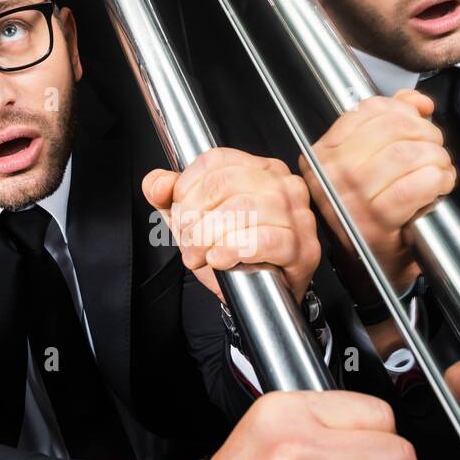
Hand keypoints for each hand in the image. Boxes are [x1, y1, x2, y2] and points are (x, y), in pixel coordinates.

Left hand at [142, 148, 319, 303]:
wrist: (262, 297)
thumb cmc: (236, 253)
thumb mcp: (195, 220)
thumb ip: (169, 197)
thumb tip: (157, 183)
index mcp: (260, 170)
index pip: (216, 162)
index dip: (187, 188)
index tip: (180, 213)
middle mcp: (282, 186)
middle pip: (224, 184)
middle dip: (194, 217)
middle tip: (188, 242)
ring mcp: (297, 215)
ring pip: (242, 209)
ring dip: (209, 237)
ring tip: (201, 255)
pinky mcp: (302, 247)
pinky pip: (264, 239)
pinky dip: (234, 249)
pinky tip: (220, 258)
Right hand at [301, 89, 454, 294]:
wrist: (370, 272)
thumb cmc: (370, 216)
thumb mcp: (369, 163)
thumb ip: (390, 121)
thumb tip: (416, 102)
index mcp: (322, 155)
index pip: (367, 110)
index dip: (403, 110)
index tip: (418, 122)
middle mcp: (330, 175)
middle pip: (391, 128)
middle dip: (426, 134)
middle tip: (435, 150)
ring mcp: (351, 198)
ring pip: (407, 153)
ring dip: (436, 158)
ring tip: (439, 169)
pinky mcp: (376, 220)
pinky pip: (417, 184)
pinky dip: (439, 179)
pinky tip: (440, 185)